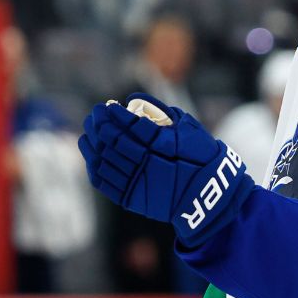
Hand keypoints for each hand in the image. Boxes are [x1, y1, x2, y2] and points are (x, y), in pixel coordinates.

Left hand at [79, 93, 254, 245]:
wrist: (207, 196)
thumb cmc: (200, 158)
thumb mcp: (189, 130)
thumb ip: (162, 112)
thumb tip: (133, 98)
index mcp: (164, 146)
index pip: (132, 127)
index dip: (117, 115)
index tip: (108, 106)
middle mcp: (149, 165)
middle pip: (115, 141)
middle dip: (101, 125)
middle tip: (95, 113)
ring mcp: (138, 184)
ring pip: (106, 160)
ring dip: (94, 142)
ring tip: (89, 129)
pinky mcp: (131, 199)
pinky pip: (104, 181)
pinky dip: (94, 164)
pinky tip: (91, 151)